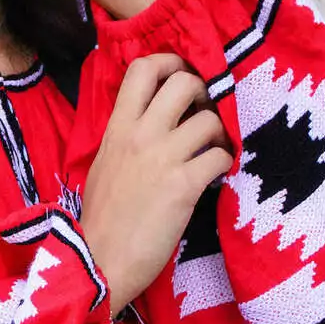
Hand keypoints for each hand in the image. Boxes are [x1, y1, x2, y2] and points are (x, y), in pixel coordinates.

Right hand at [80, 54, 233, 314]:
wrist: (99, 261)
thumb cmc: (101, 218)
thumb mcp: (103, 165)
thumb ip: (126, 138)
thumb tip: (154, 121)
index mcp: (116, 128)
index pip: (142, 69)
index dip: (170, 63)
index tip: (182, 77)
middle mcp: (139, 134)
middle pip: (183, 82)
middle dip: (204, 93)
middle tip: (204, 115)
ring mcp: (162, 158)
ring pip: (209, 119)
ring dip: (219, 134)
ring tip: (212, 151)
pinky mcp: (183, 185)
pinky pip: (220, 156)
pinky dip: (225, 164)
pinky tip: (216, 177)